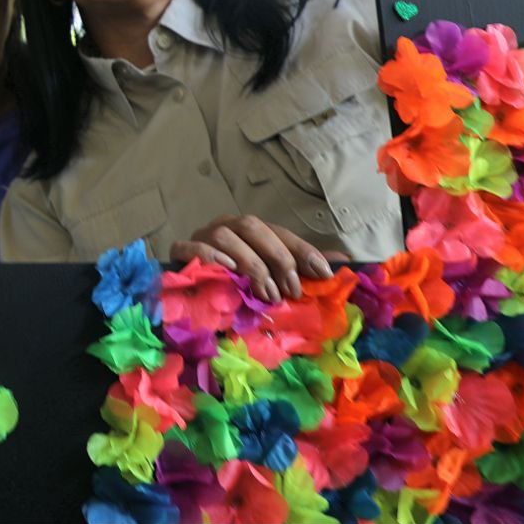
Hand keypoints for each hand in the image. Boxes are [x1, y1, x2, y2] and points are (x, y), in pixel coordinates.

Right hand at [171, 214, 332, 303]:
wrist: (191, 297)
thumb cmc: (236, 286)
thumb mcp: (274, 277)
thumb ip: (303, 268)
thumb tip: (344, 262)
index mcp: (249, 231)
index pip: (278, 231)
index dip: (302, 249)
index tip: (323, 273)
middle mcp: (225, 227)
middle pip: (251, 226)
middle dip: (277, 257)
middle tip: (290, 291)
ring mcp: (201, 237)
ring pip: (224, 236)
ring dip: (250, 264)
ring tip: (265, 293)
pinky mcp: (180, 253)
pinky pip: (191, 247)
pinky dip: (209, 256)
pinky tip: (227, 270)